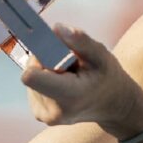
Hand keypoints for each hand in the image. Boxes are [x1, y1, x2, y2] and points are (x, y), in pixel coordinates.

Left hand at [21, 24, 142, 139]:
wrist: (112, 104)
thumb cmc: (107, 77)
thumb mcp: (101, 55)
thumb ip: (80, 41)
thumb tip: (56, 27)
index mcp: (69, 96)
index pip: (31, 76)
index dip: (39, 55)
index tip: (53, 46)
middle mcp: (52, 110)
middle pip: (33, 70)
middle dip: (48, 59)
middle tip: (70, 62)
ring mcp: (44, 115)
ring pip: (32, 75)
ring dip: (48, 68)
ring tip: (70, 74)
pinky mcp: (39, 113)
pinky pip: (33, 84)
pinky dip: (46, 78)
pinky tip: (63, 82)